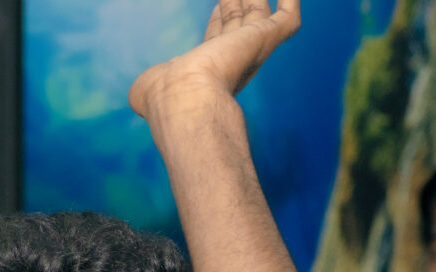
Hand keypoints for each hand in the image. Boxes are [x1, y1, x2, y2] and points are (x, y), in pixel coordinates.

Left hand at [128, 0, 299, 120]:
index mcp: (207, 70)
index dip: (217, 20)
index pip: (217, 38)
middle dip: (234, 3)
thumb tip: (144, 90)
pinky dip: (291, 2)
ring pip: (260, 13)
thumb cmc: (163, 97)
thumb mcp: (147, 87)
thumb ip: (148, 83)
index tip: (217, 6)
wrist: (185, 99)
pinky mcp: (266, 40)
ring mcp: (251, 50)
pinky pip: (288, 18)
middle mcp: (232, 60)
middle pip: (239, 22)